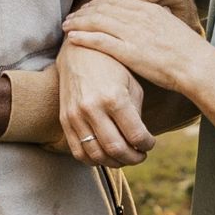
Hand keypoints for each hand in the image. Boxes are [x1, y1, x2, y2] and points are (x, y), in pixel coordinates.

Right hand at [57, 42, 152, 165]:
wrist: (77, 52)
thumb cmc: (111, 66)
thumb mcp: (131, 84)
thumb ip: (137, 114)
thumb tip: (140, 140)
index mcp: (114, 98)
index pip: (136, 136)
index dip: (147, 145)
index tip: (150, 143)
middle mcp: (92, 108)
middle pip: (116, 149)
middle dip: (133, 158)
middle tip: (140, 155)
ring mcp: (76, 115)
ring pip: (97, 155)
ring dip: (114, 162)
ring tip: (124, 156)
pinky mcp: (64, 120)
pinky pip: (78, 151)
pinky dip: (94, 160)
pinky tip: (105, 155)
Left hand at [60, 0, 207, 96]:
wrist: (196, 65)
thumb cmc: (188, 51)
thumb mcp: (174, 26)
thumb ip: (161, 18)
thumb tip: (160, 12)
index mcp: (149, 10)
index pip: (116, 0)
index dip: (97, 3)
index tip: (87, 8)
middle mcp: (139, 17)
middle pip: (103, 8)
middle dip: (83, 11)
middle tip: (71, 16)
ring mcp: (133, 34)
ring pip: (98, 21)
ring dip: (78, 22)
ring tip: (66, 26)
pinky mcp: (130, 51)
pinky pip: (100, 40)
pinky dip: (84, 37)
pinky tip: (72, 38)